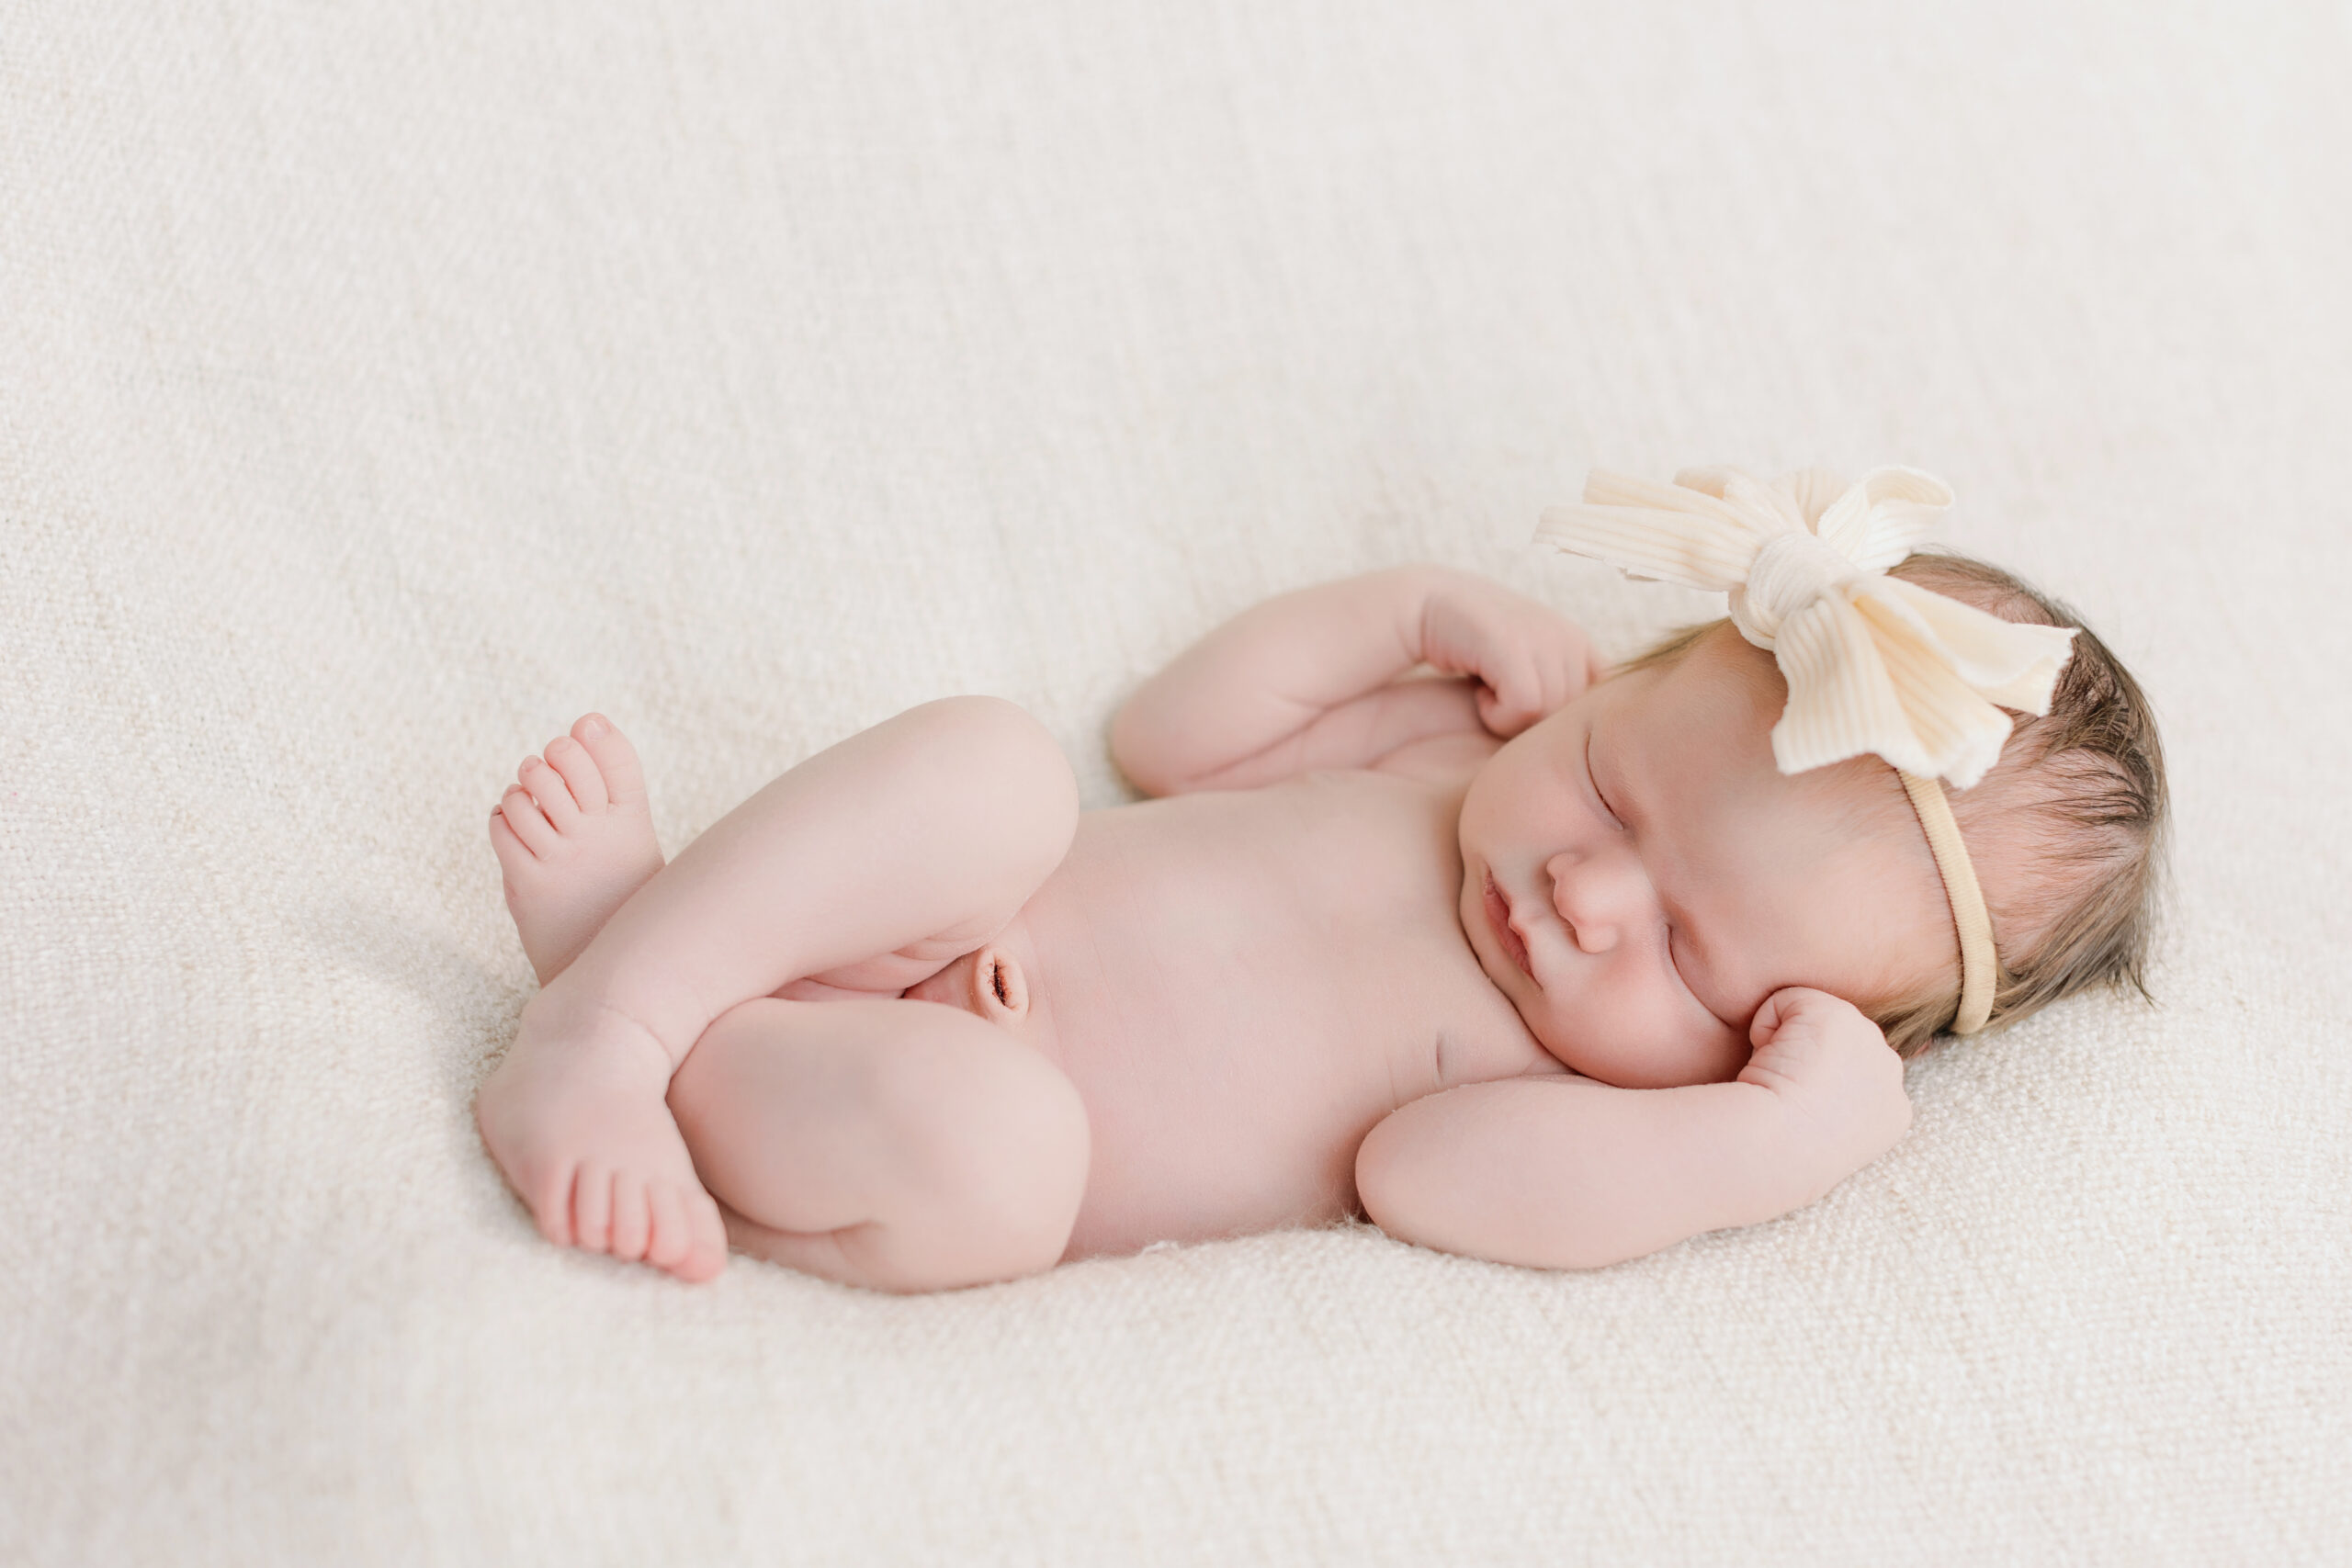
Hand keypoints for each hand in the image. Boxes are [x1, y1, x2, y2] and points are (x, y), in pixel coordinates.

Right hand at [1417, 571, 1603, 736]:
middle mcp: (1570, 638)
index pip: (1589, 712)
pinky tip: (1478, 692)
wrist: (1424, 608)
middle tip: (1495, 696)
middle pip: (1567, 720)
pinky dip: (1495, 715)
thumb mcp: (1527, 667)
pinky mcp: (1516, 646)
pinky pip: (1524, 708)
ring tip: (1486, 690)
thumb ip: (1556, 693)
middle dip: (1528, 723)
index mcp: (1579, 645)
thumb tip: (1575, 740)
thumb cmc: (1473, 648)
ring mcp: (1547, 639)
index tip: (1514, 698)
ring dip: (1508, 720)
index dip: (1549, 720)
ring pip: (1546, 717)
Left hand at [1738, 987, 1912, 1194]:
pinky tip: (1765, 1058)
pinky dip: (1763, 1024)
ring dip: (1787, 1044)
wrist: (1780, 1145)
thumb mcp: (1822, 1136)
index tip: (1797, 1109)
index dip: (1818, 1082)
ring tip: (1777, 1080)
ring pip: (1813, 1020)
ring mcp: (1869, 1038)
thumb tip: (1812, 1083)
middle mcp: (1890, 1071)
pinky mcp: (1838, 1014)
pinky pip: (1786, 1001)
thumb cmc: (1783, 1153)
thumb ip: (1833, 1107)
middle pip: (1837, 1045)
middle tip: (1785, 1096)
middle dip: (1807, 1060)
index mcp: (1892, 1112)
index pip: (1856, 1076)